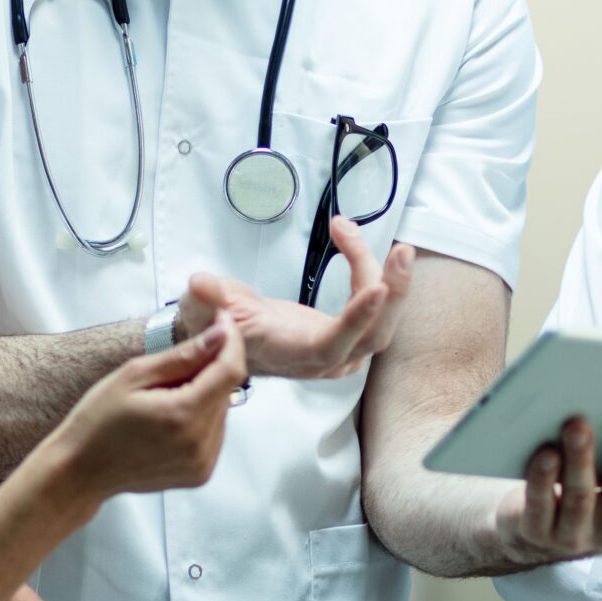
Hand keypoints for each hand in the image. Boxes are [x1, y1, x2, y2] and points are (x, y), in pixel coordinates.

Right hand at [48, 313, 247, 496]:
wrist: (81, 471)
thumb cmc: (97, 421)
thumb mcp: (134, 375)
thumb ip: (183, 354)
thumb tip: (221, 334)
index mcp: (183, 415)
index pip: (231, 369)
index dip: (231, 341)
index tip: (222, 322)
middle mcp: (200, 443)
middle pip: (227, 389)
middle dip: (212, 367)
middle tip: (176, 362)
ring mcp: (202, 463)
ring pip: (223, 410)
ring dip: (205, 393)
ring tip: (165, 395)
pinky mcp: (200, 473)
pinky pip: (215, 433)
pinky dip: (200, 417)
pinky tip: (170, 416)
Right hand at [177, 218, 412, 381]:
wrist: (227, 341)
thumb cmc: (218, 328)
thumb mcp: (203, 312)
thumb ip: (204, 300)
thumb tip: (201, 284)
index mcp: (293, 353)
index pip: (332, 344)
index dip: (356, 320)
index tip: (377, 288)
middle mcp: (323, 359)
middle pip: (373, 335)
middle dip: (394, 294)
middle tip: (401, 252)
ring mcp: (339, 349)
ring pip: (380, 321)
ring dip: (391, 281)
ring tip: (388, 244)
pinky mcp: (345, 334)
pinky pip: (371, 306)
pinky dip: (372, 274)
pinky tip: (353, 241)